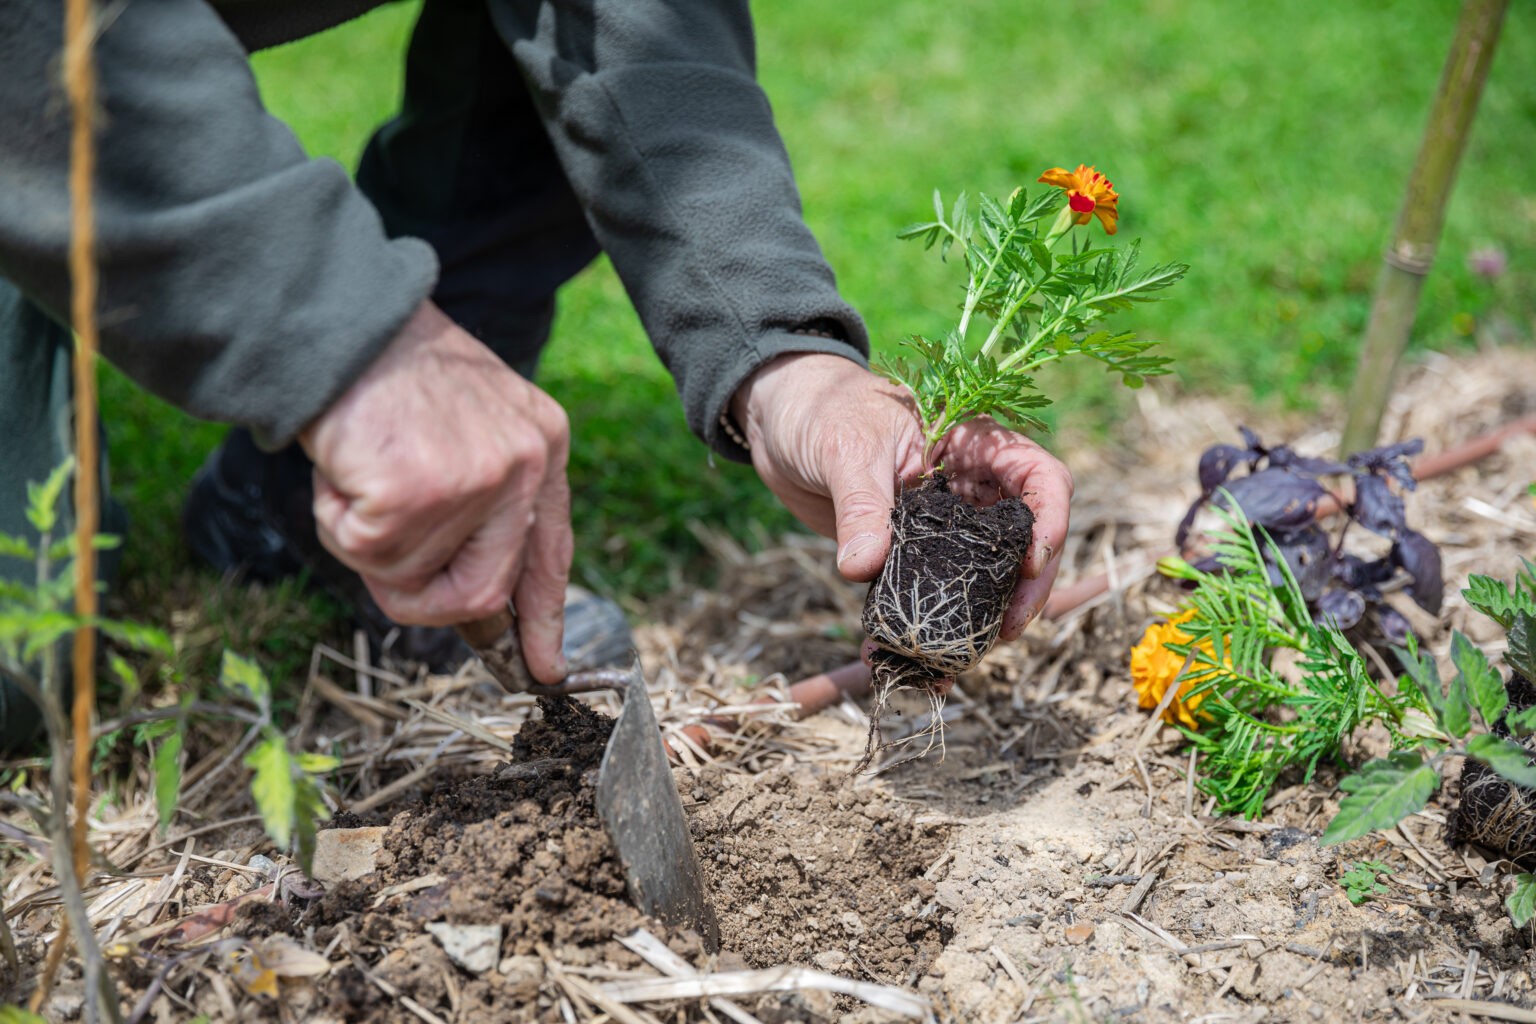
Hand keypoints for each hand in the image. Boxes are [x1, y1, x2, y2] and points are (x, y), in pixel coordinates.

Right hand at [299, 300, 572, 683]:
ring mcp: (475, 482)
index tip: (542, 667)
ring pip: (406, 576)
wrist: (338, 320)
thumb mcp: (471, 422)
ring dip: (363, 535)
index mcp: (545, 445)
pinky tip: (344, 463)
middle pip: (479, 593)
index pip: (551, 553)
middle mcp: (525, 466)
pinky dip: (336, 517)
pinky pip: (362, 552)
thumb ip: (485, 499)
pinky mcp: (416, 493)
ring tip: (361, 467)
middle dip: (421, 596)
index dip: (543, 617)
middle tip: (377, 548)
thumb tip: (477, 597)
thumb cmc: (392, 372)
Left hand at [731, 352, 1072, 641]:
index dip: (1050, 522)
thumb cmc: (822, 408)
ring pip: (981, 578)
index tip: (1030, 564)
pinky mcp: (908, 554)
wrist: (777, 418)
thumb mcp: (846, 451)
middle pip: (1025, 542)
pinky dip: (918, 628)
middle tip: (1005, 633)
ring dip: (973, 624)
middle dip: (1023, 591)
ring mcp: (943, 525)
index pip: (1041, 479)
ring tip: (951, 667)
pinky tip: (898, 660)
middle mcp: (970, 488)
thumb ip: (861, 507)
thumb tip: (863, 567)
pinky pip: (926, 594)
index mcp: (974, 445)